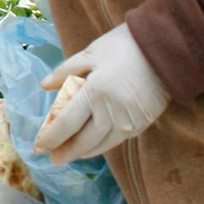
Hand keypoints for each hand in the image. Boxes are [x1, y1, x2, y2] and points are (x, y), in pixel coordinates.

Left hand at [34, 22, 170, 163]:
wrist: (165, 48)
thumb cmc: (123, 46)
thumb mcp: (90, 53)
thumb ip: (64, 72)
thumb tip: (44, 86)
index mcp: (94, 92)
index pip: (66, 123)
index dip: (51, 138)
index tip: (38, 147)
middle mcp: (111, 111)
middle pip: (82, 140)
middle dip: (65, 151)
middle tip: (52, 158)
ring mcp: (128, 120)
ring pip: (100, 145)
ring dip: (82, 153)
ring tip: (68, 156)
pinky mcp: (141, 124)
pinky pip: (116, 140)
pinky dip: (101, 146)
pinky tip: (91, 147)